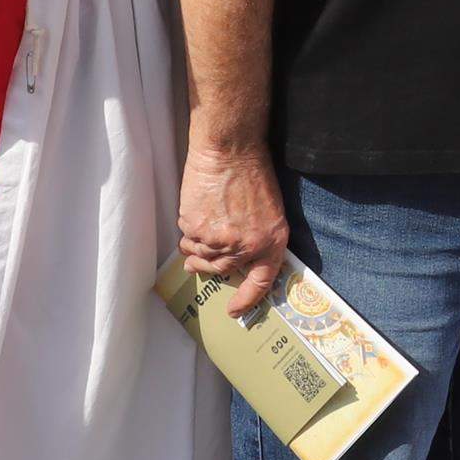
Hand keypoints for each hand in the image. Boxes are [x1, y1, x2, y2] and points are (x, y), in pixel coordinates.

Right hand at [178, 144, 291, 315]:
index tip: (235, 311)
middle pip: (222, 268)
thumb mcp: (270, 211)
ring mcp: (218, 239)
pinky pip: (188, 237)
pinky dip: (189, 230)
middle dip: (209, 267)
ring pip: (200, 254)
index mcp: (270, 242)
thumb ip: (258, 237)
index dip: (248, 299)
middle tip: (197, 265)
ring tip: (196, 235)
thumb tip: (241, 257)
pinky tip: (195, 214)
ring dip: (196, 249)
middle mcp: (244, 246)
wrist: (230, 149)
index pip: (261, 281)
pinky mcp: (196, 227)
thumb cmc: (253, 172)